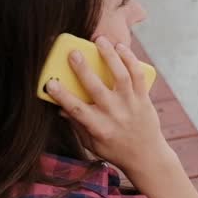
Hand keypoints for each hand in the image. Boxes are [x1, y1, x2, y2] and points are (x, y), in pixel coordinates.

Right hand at [45, 36, 172, 172]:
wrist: (147, 156)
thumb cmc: (115, 150)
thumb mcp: (91, 143)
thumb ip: (77, 125)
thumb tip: (60, 107)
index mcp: (98, 128)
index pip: (76, 109)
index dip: (62, 96)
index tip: (49, 83)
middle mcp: (114, 114)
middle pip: (96, 88)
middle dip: (83, 70)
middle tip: (73, 52)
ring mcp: (131, 105)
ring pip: (121, 76)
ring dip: (110, 56)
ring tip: (100, 40)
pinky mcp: (144, 98)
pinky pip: (138, 75)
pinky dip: (130, 60)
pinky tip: (120, 48)